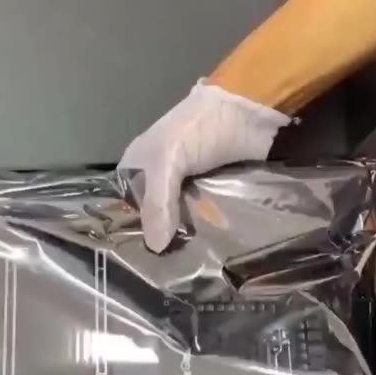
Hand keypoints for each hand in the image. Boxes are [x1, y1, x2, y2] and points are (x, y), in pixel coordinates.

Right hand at [118, 81, 289, 252]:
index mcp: (137, 164)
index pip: (123, 204)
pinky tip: (206, 251)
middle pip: (153, 215)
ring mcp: (188, 184)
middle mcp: (159, 175)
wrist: (252, 108)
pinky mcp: (215, 191)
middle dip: (158, 236)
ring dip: (184, 237)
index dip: (127, 227)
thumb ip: (158, 203)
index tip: (134, 256)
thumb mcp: (168, 162)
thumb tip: (155, 248)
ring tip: (184, 264)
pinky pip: (204, 216)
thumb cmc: (199, 128)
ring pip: (179, 218)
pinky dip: (205, 230)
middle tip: (163, 265)